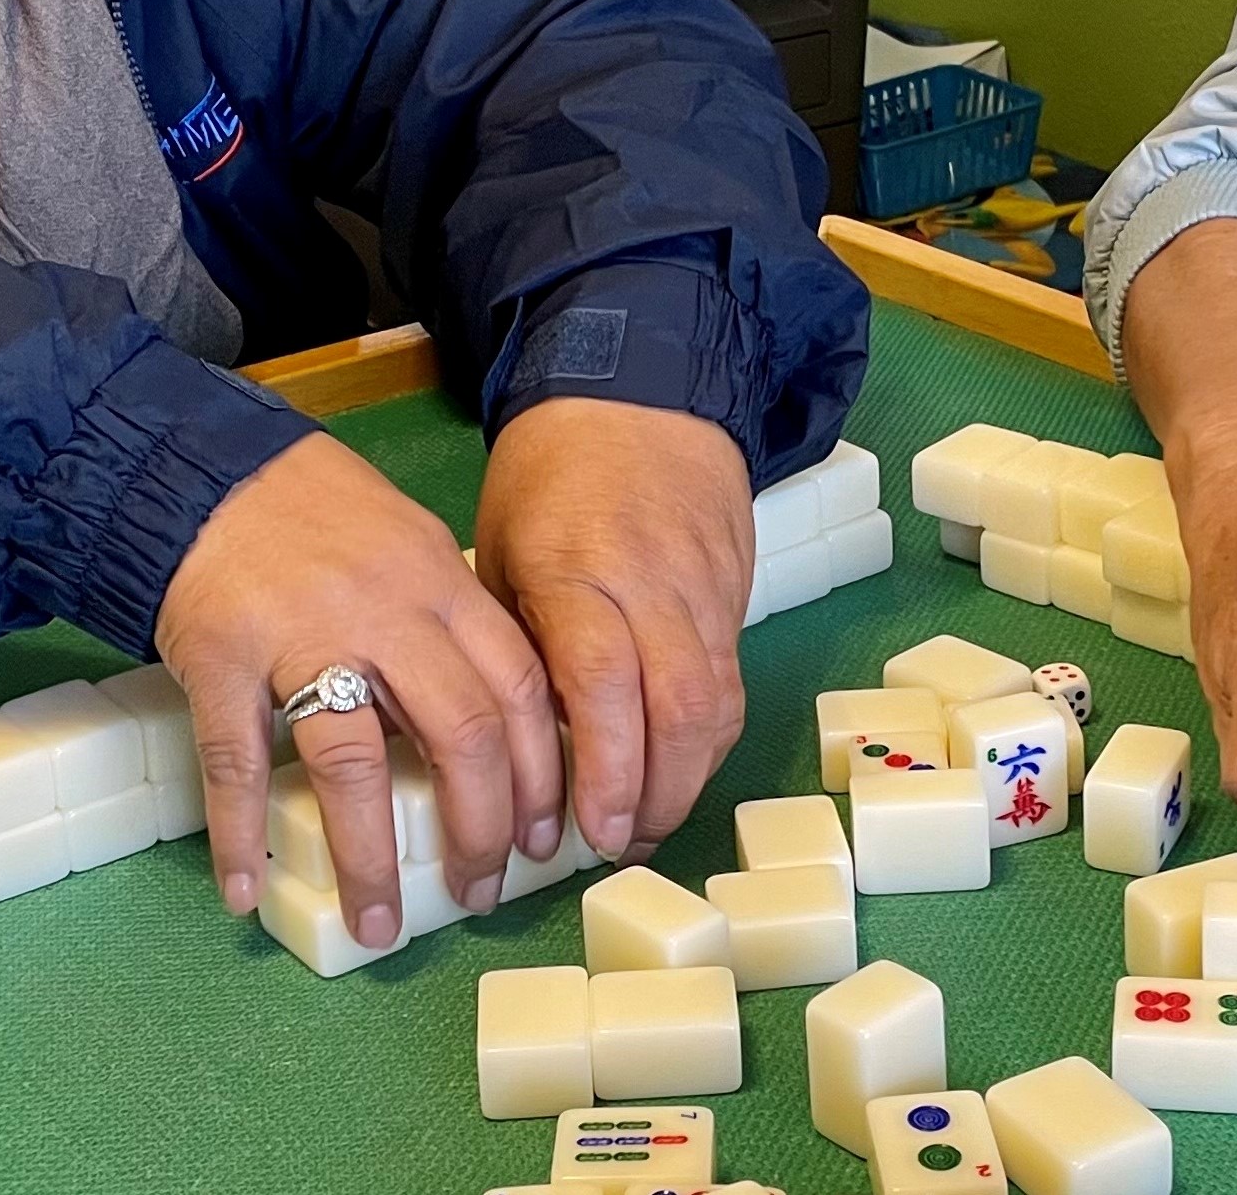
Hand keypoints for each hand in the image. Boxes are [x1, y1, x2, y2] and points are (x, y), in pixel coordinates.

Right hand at [156, 432, 562, 950]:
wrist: (205, 468)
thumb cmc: (315, 515)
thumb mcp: (408, 546)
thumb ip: (451, 622)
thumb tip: (501, 720)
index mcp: (439, 584)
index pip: (517, 686)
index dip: (541, 772)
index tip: (546, 839)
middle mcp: (383, 611)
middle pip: (459, 732)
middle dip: (481, 829)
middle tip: (481, 892)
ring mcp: (300, 635)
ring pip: (351, 762)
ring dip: (370, 859)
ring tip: (379, 928)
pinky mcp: (222, 656)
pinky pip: (234, 758)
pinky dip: (239, 832)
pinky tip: (244, 890)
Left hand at [472, 397, 753, 862]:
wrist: (641, 392)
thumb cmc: (547, 476)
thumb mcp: (501, 549)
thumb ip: (518, 642)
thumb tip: (520, 746)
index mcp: (575, 569)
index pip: (601, 680)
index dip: (600, 766)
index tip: (583, 830)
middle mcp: (649, 582)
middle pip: (676, 706)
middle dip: (655, 794)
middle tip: (619, 844)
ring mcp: (702, 587)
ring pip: (717, 702)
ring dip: (689, 778)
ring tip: (649, 823)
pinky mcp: (736, 591)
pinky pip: (731, 678)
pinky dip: (707, 735)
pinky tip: (677, 765)